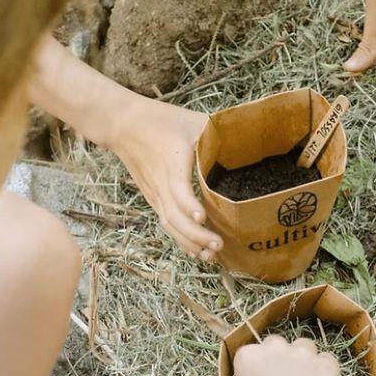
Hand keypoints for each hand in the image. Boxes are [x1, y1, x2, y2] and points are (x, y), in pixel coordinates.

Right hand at [110, 96, 222, 260]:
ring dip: (189, 242)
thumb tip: (251, 139)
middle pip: (174, 216)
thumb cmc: (163, 120)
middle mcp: (161, 182)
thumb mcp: (194, 121)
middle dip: (196, 235)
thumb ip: (220, 131)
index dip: (189, 206)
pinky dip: (181, 239)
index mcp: (172, 161)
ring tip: (212, 255)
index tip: (203, 218)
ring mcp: (155, 193)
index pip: (177, 189)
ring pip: (169, 224)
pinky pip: (167, 222)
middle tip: (219, 244)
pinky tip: (198, 251)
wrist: (124, 125)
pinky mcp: (154, 198)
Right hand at [235, 335, 339, 375]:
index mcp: (249, 355)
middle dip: (283, 358)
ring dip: (305, 361)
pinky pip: (328, 361)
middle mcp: (274, 347)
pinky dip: (326, 373)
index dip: (262, 366)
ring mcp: (302, 353)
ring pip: (305, 347)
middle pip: (279, 343)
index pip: (255, 351)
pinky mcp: (326, 364)